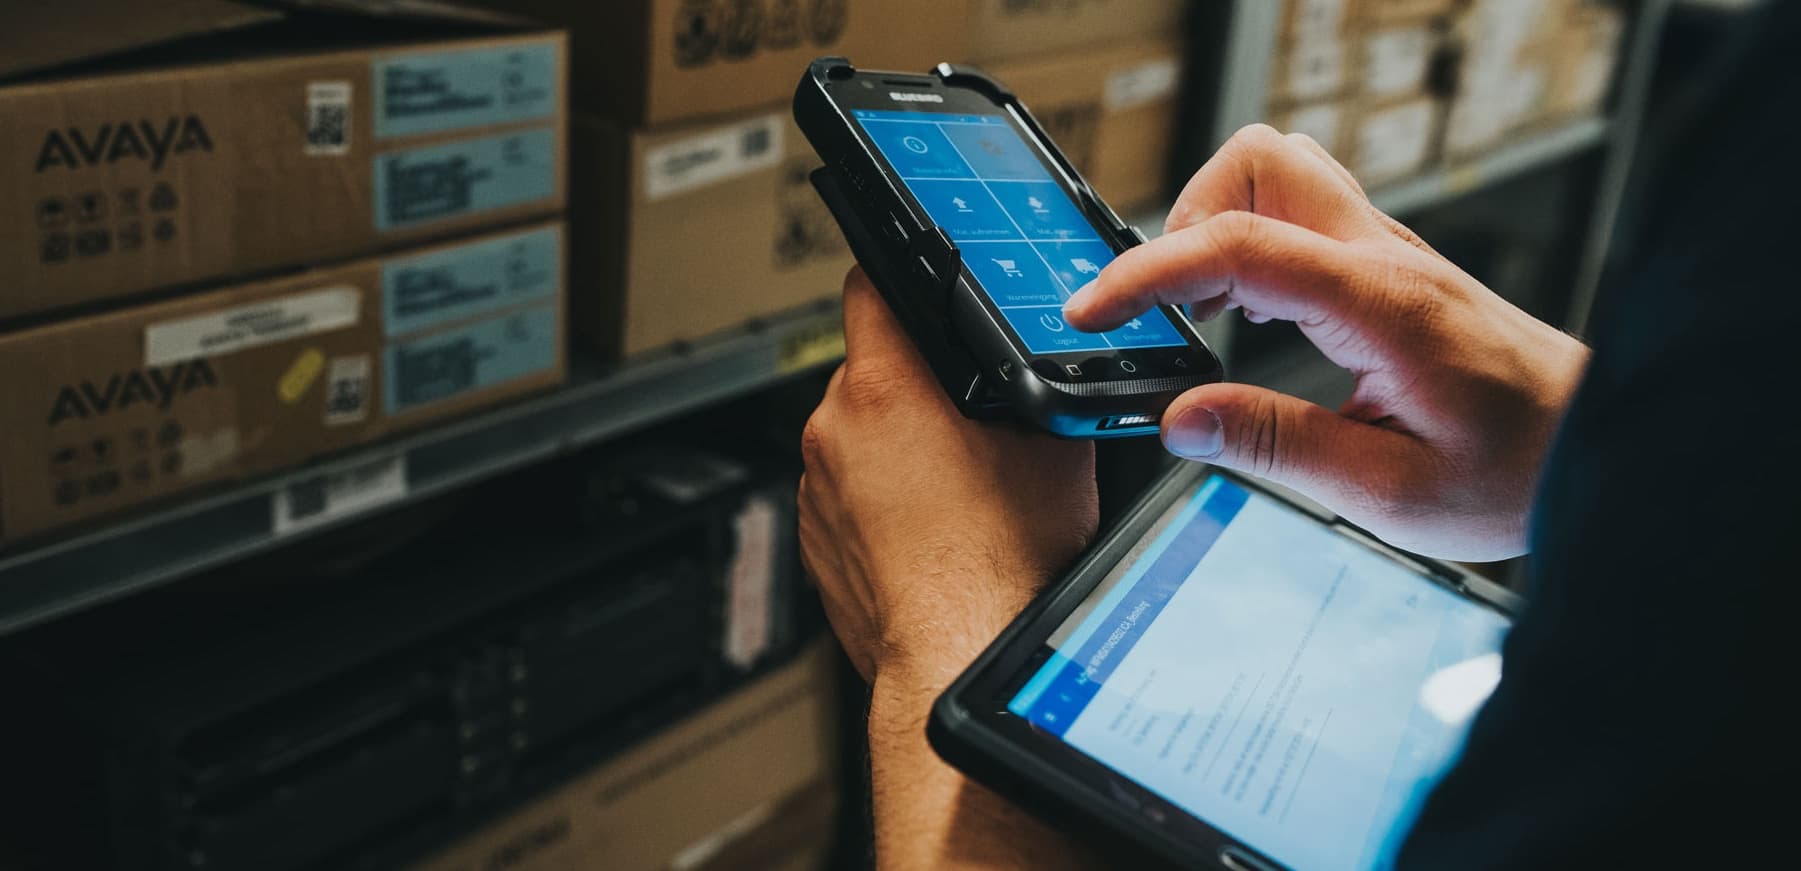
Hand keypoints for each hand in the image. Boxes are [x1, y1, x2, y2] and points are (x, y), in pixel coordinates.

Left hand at [799, 269, 1098, 681]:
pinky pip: (849, 495)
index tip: (918, 289)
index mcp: (883, 389)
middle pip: (870, 370)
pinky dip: (882, 502)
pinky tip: (931, 531)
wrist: (965, 655)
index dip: (899, 279)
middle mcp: (833, 430)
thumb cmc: (1005, 563)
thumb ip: (1031, 381)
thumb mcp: (1053, 444)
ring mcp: (818, 489)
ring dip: (897, 447)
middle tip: (969, 423)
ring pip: (859, 437)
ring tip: (956, 490)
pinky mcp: (816, 540)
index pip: (868, 287)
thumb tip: (1040, 360)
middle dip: (915, 385)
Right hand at [1065, 125, 1589, 560]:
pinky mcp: (1385, 266)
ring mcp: (1387, 251)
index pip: (1239, 246)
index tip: (1092, 312)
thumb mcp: (1385, 490)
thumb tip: (1181, 418)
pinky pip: (1298, 215)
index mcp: (1380, 305)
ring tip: (1201, 313)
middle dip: (1187, 220)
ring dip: (1218, 224)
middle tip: (1169, 307)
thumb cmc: (1514, 470)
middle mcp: (1383, 256)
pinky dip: (1247, 246)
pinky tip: (1242, 317)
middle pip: (1260, 161)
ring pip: (1279, 172)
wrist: (1594, 447)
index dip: (1149, 272)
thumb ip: (1275, 446)